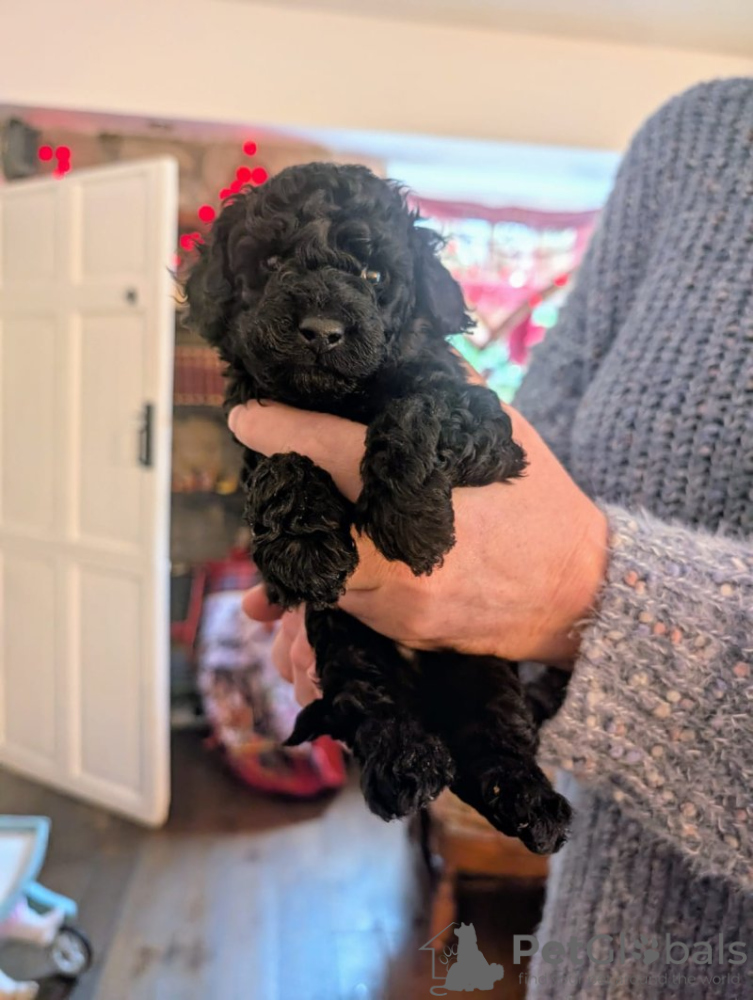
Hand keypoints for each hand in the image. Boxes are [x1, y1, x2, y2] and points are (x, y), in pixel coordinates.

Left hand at [232, 399, 607, 703]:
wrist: (580, 596)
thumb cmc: (543, 508)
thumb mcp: (503, 435)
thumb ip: (445, 396)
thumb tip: (402, 360)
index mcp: (418, 493)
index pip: (324, 450)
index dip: (276, 428)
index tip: (247, 416)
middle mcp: (396, 555)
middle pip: (304, 518)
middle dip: (285, 489)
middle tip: (279, 462)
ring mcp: (395, 603)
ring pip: (314, 569)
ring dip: (303, 536)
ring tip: (307, 504)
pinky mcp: (399, 633)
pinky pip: (342, 603)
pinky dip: (330, 575)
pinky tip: (335, 550)